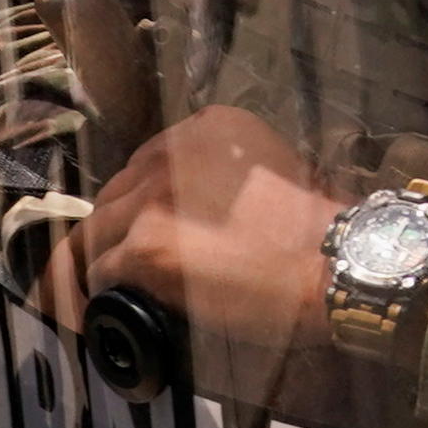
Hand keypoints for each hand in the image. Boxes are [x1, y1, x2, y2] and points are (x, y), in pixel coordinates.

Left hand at [80, 105, 342, 380]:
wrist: (329, 263)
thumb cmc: (313, 226)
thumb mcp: (270, 168)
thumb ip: (221, 174)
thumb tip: (187, 206)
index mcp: (208, 126)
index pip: (144, 162)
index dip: (144, 197)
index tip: (154, 224)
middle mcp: (172, 153)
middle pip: (116, 193)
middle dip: (122, 226)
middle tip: (137, 258)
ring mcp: (152, 201)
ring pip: (99, 231)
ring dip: (109, 257)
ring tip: (122, 284)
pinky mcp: (143, 248)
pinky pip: (100, 270)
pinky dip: (105, 289)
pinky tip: (121, 302)